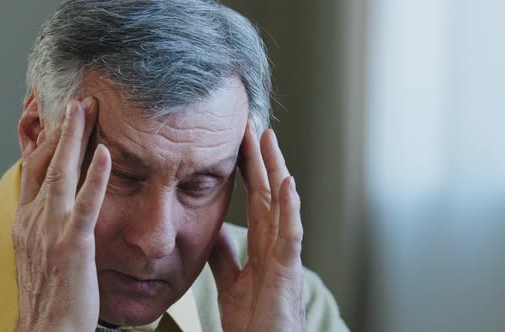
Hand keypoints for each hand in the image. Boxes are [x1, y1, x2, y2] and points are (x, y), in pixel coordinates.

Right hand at [12, 98, 110, 330]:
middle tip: (80, 100)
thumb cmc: (50, 291)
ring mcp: (51, 231)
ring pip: (61, 175)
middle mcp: (34, 220)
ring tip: (86, 108)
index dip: (47, 139)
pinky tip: (106, 153)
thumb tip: (60, 198)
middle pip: (46, 163)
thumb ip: (48, 219)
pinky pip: (85, 206)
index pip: (34, 169)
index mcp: (27, 220)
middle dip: (63, 129)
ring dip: (74, 139)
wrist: (46, 330)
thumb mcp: (40, 249)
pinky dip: (95, 178)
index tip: (63, 115)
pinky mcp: (73, 246)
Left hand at [209, 123, 305, 331]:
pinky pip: (290, 236)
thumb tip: (218, 232)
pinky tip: (287, 184)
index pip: (254, 200)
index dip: (246, 172)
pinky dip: (290, 210)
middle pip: (267, 194)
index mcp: (261, 248)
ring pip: (281, 205)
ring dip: (275, 171)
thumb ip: (226, 258)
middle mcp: (275, 246)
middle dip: (260, 160)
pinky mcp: (288, 273)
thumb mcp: (232, 284)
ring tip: (270, 139)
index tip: (238, 144)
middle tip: (253, 126)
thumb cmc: (255, 323)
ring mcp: (284, 257)